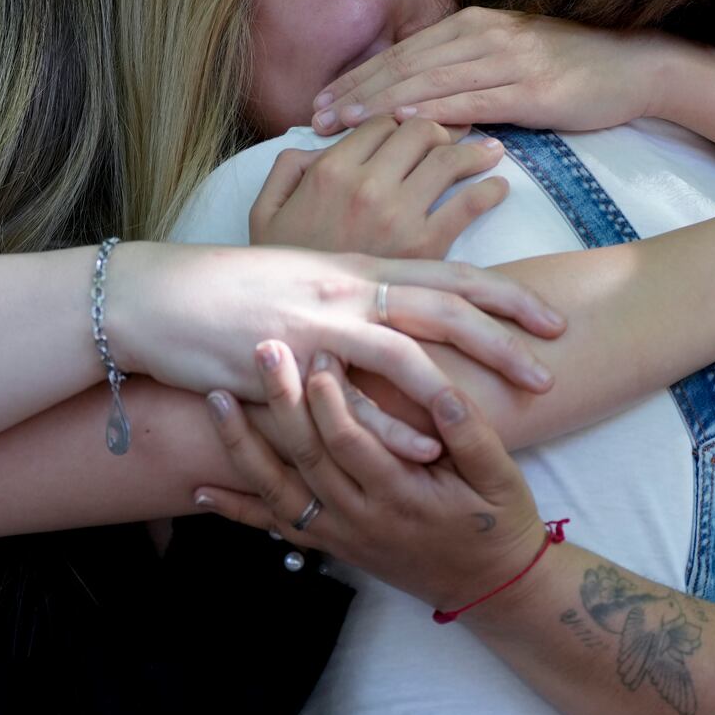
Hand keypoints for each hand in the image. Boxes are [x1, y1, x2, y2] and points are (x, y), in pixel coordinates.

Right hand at [108, 243, 564, 409]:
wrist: (159, 295)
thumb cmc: (227, 282)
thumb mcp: (295, 264)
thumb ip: (346, 274)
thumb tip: (386, 286)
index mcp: (352, 265)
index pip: (444, 272)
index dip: (502, 293)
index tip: (548, 314)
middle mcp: (344, 289)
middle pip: (445, 305)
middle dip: (506, 332)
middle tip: (555, 357)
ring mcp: (316, 326)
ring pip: (409, 349)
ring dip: (468, 379)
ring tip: (518, 402)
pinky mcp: (287, 365)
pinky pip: (349, 402)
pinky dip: (393, 426)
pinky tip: (430, 450)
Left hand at [196, 344, 546, 612]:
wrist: (490, 587)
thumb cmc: (499, 523)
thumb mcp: (503, 478)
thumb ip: (473, 437)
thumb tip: (445, 395)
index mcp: (403, 496)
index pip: (353, 443)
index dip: (332, 399)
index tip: (320, 351)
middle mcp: (361, 518)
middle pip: (307, 457)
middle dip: (280, 402)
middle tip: (261, 350)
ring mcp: (340, 534)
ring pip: (279, 489)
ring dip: (243, 445)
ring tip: (215, 400)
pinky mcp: (331, 543)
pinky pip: (275, 526)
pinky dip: (236, 510)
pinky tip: (200, 490)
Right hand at [250, 116, 508, 258]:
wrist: (278, 329)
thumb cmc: (271, 273)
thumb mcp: (264, 212)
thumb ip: (289, 169)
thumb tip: (320, 146)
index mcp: (328, 171)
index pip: (382, 123)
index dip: (403, 122)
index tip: (419, 132)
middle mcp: (365, 185)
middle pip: (421, 132)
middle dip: (443, 130)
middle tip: (460, 139)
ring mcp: (395, 216)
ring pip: (448, 160)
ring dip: (475, 153)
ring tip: (490, 155)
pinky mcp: (421, 249)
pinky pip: (467, 205)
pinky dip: (488, 191)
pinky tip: (496, 190)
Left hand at [310, 7, 681, 135]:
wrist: (635, 66)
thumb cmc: (571, 68)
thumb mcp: (509, 57)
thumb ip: (464, 70)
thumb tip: (417, 95)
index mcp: (474, 24)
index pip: (403, 53)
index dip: (359, 77)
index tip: (321, 101)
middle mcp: (484, 34)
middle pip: (405, 65)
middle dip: (356, 92)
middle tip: (314, 117)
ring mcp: (507, 59)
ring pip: (428, 82)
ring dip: (379, 104)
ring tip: (342, 124)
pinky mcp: (530, 88)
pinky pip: (470, 100)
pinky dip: (432, 110)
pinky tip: (400, 123)